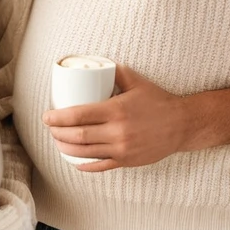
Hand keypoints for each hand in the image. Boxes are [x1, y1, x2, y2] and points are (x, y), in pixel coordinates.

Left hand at [42, 64, 197, 171]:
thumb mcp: (137, 81)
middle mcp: (117, 132)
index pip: (77, 116)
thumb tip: (98, 63)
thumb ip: (116, 71)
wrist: (182, 125)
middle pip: (77, 136)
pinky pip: (99, 166)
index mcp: (116, 110)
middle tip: (50, 127)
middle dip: (58, 133)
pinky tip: (75, 160)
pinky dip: (83, 164)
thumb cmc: (158, 101)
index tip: (47, 116)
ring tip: (58, 141)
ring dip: (66, 148)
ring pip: (84, 152)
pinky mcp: (127, 161)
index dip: (57, 118)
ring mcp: (121, 149)